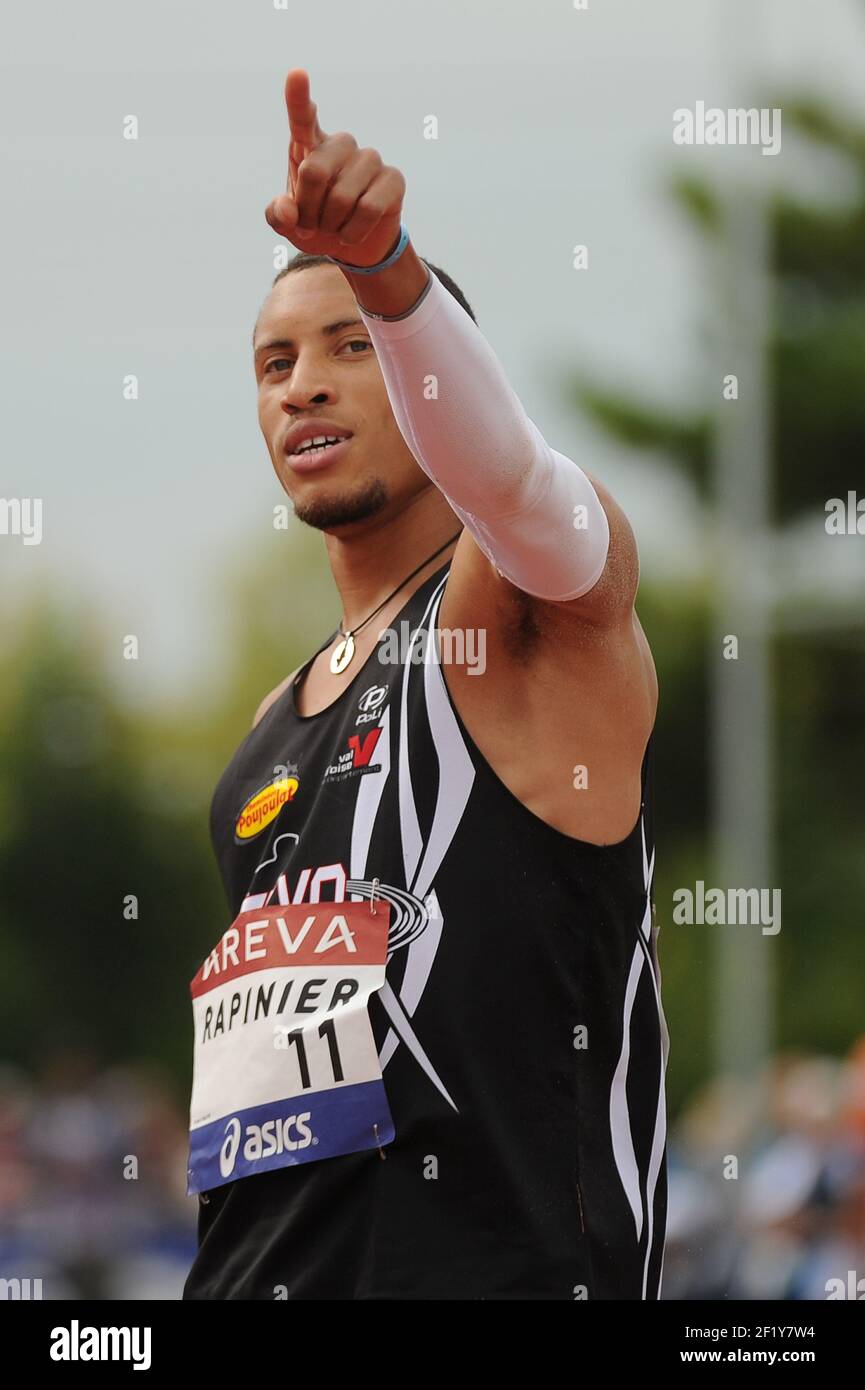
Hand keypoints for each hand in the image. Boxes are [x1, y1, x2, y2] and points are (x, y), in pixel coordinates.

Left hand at [264, 69, 405, 268]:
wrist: (354, 247)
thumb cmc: (316, 225)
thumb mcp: (289, 224)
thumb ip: (278, 216)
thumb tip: (287, 210)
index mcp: (310, 145)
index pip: (302, 119)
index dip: (298, 98)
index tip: (296, 74)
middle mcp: (340, 145)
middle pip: (314, 171)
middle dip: (307, 210)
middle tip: (309, 225)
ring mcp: (369, 158)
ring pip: (342, 196)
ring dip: (332, 225)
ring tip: (332, 229)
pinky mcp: (393, 178)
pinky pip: (368, 209)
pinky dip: (353, 232)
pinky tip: (350, 235)